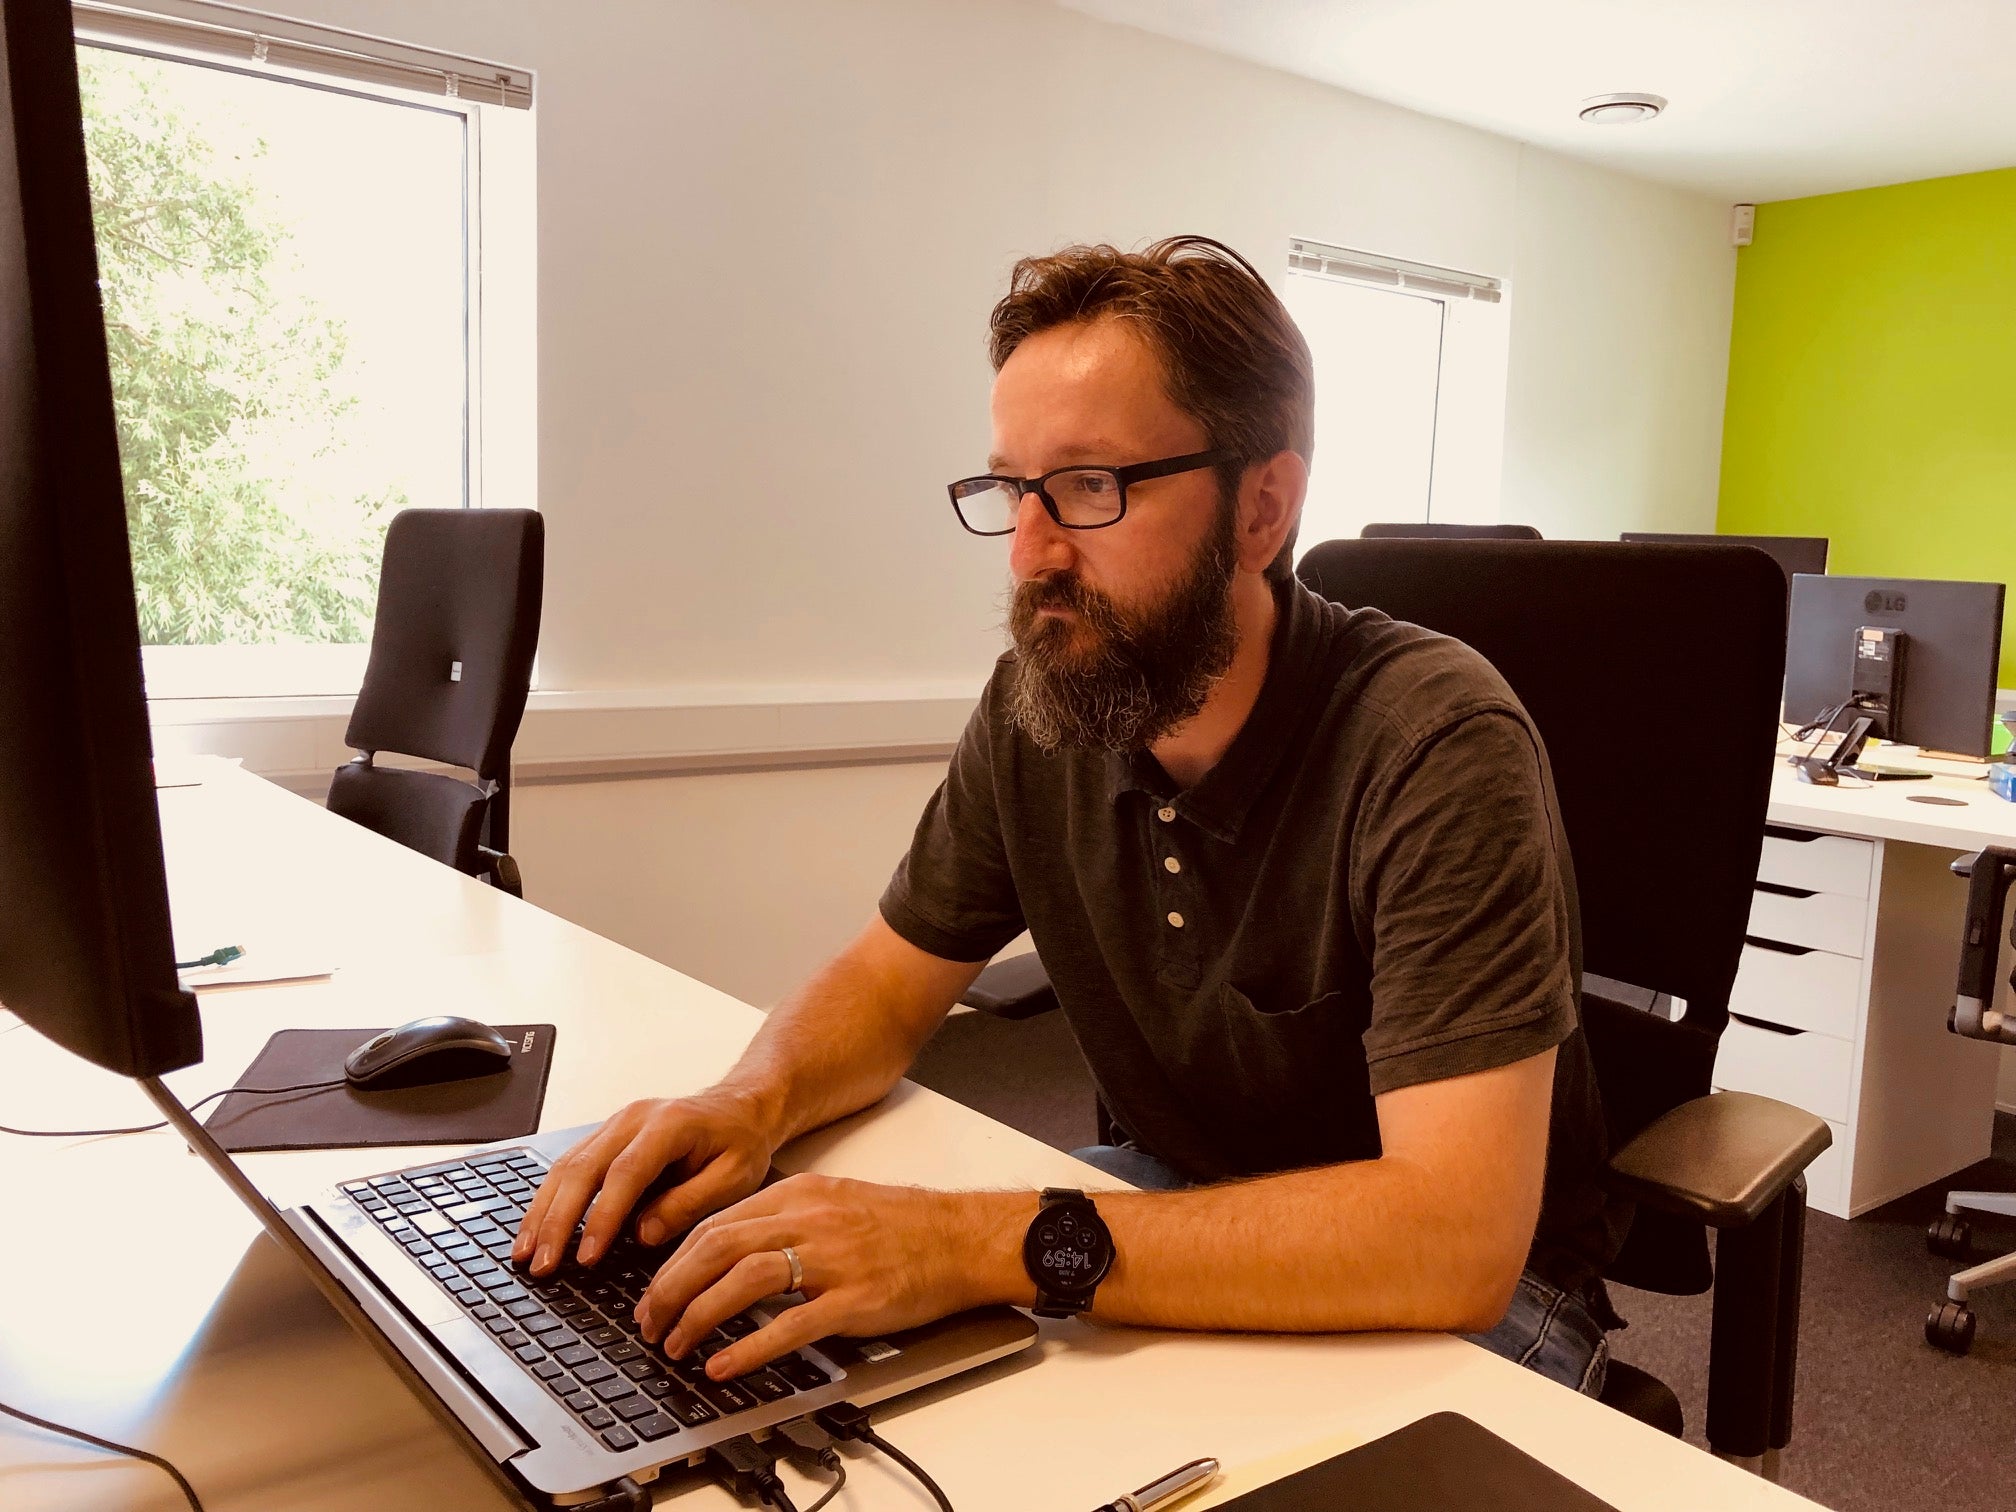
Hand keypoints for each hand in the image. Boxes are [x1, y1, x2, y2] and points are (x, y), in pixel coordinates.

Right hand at [513, 1091, 776, 1274]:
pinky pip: (569, 1166)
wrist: (741, 1108)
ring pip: (566, 1166)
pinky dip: (548, 1199)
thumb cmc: (740, 1142)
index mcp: (669, 1125)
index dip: (602, 1217)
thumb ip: (689, 1204)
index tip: (587, 1256)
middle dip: (557, 1220)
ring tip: (526, 1254)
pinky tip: (536, 1228)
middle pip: (582, 1169)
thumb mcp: (734, 1178)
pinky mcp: (606, 1137)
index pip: (624, 1174)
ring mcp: (615, 1125)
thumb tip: (642, 1234)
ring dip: (542, 1212)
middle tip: (542, 1264)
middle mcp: (633, 1119)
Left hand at [634, 1174, 1034, 1380]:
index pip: (715, 1223)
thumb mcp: (832, 1202)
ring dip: (698, 1315)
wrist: (960, 1238)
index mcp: (798, 1195)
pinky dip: (749, 1348)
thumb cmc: (900, 1225)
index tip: (653, 1292)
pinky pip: (790, 1324)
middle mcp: (809, 1220)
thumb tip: (724, 1252)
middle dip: (671, 1289)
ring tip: (676, 1344)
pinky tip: (724, 1366)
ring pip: (744, 1279)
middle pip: (717, 1247)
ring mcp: (832, 1259)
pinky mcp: (855, 1299)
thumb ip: (781, 1221)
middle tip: (650, 1322)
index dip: (673, 1262)